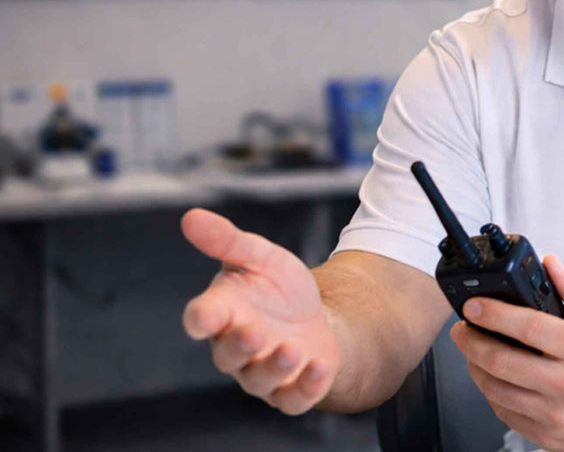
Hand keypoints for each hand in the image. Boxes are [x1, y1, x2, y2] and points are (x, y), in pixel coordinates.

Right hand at [180, 208, 340, 414]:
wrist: (317, 316)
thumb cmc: (278, 287)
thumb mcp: (260, 256)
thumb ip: (228, 241)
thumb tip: (191, 216)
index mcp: (223, 312)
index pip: (201, 318)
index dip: (201, 319)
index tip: (205, 316)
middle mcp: (236, 348)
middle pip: (228, 355)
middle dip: (240, 346)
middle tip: (254, 332)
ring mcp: (262, 373)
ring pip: (259, 380)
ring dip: (274, 367)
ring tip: (292, 349)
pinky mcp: (291, 390)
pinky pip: (293, 399)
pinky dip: (305, 387)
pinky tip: (320, 367)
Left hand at [451, 255, 563, 451]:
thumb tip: (551, 266)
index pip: (528, 327)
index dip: (494, 313)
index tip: (474, 306)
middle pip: (502, 361)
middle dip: (471, 340)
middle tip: (463, 328)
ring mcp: (556, 415)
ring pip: (496, 390)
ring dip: (475, 367)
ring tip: (473, 351)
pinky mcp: (548, 436)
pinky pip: (505, 413)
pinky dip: (492, 392)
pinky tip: (493, 377)